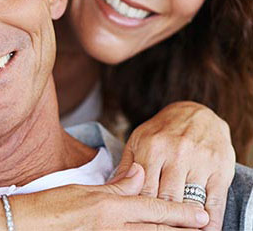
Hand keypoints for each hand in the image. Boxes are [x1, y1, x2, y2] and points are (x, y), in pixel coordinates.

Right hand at [13, 162, 208, 229]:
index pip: (152, 208)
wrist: (31, 226)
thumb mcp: (86, 191)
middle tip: (203, 225)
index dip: (179, 212)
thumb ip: (117, 186)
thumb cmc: (54, 205)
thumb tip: (140, 172)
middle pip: (156, 229)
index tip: (201, 214)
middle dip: (181, 229)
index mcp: (111, 208)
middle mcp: (115, 227)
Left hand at [113, 101, 234, 230]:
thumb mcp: (139, 140)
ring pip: (189, 203)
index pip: (143, 190)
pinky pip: (215, 203)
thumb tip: (111, 189)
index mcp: (152, 147)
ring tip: (175, 228)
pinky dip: (209, 222)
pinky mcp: (220, 169)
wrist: (196, 113)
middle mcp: (176, 153)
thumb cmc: (163, 130)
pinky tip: (201, 229)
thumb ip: (126, 166)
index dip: (140, 210)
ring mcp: (199, 161)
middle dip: (160, 217)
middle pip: (166, 199)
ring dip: (182, 220)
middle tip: (156, 227)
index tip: (138, 221)